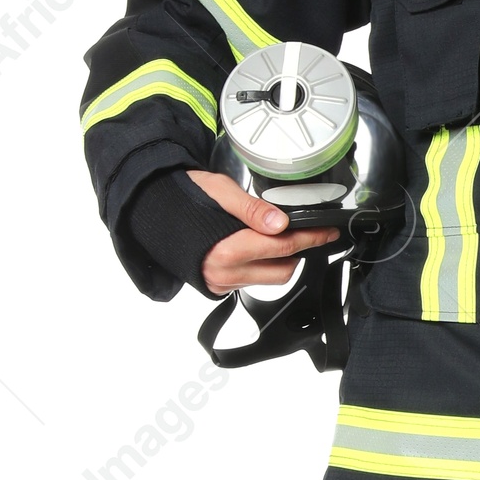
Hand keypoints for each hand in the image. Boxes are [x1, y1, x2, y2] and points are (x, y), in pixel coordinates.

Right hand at [188, 169, 341, 293]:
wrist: (151, 210)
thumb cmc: (183, 197)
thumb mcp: (219, 191)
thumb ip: (252, 209)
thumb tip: (280, 222)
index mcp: (225, 249)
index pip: (282, 247)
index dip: (310, 238)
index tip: (328, 232)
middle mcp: (223, 273)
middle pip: (282, 270)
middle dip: (297, 251)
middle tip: (307, 232)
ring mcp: (220, 284)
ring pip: (269, 279)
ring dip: (281, 260)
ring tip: (279, 237)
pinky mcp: (217, 288)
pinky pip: (251, 282)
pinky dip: (262, 267)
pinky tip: (259, 248)